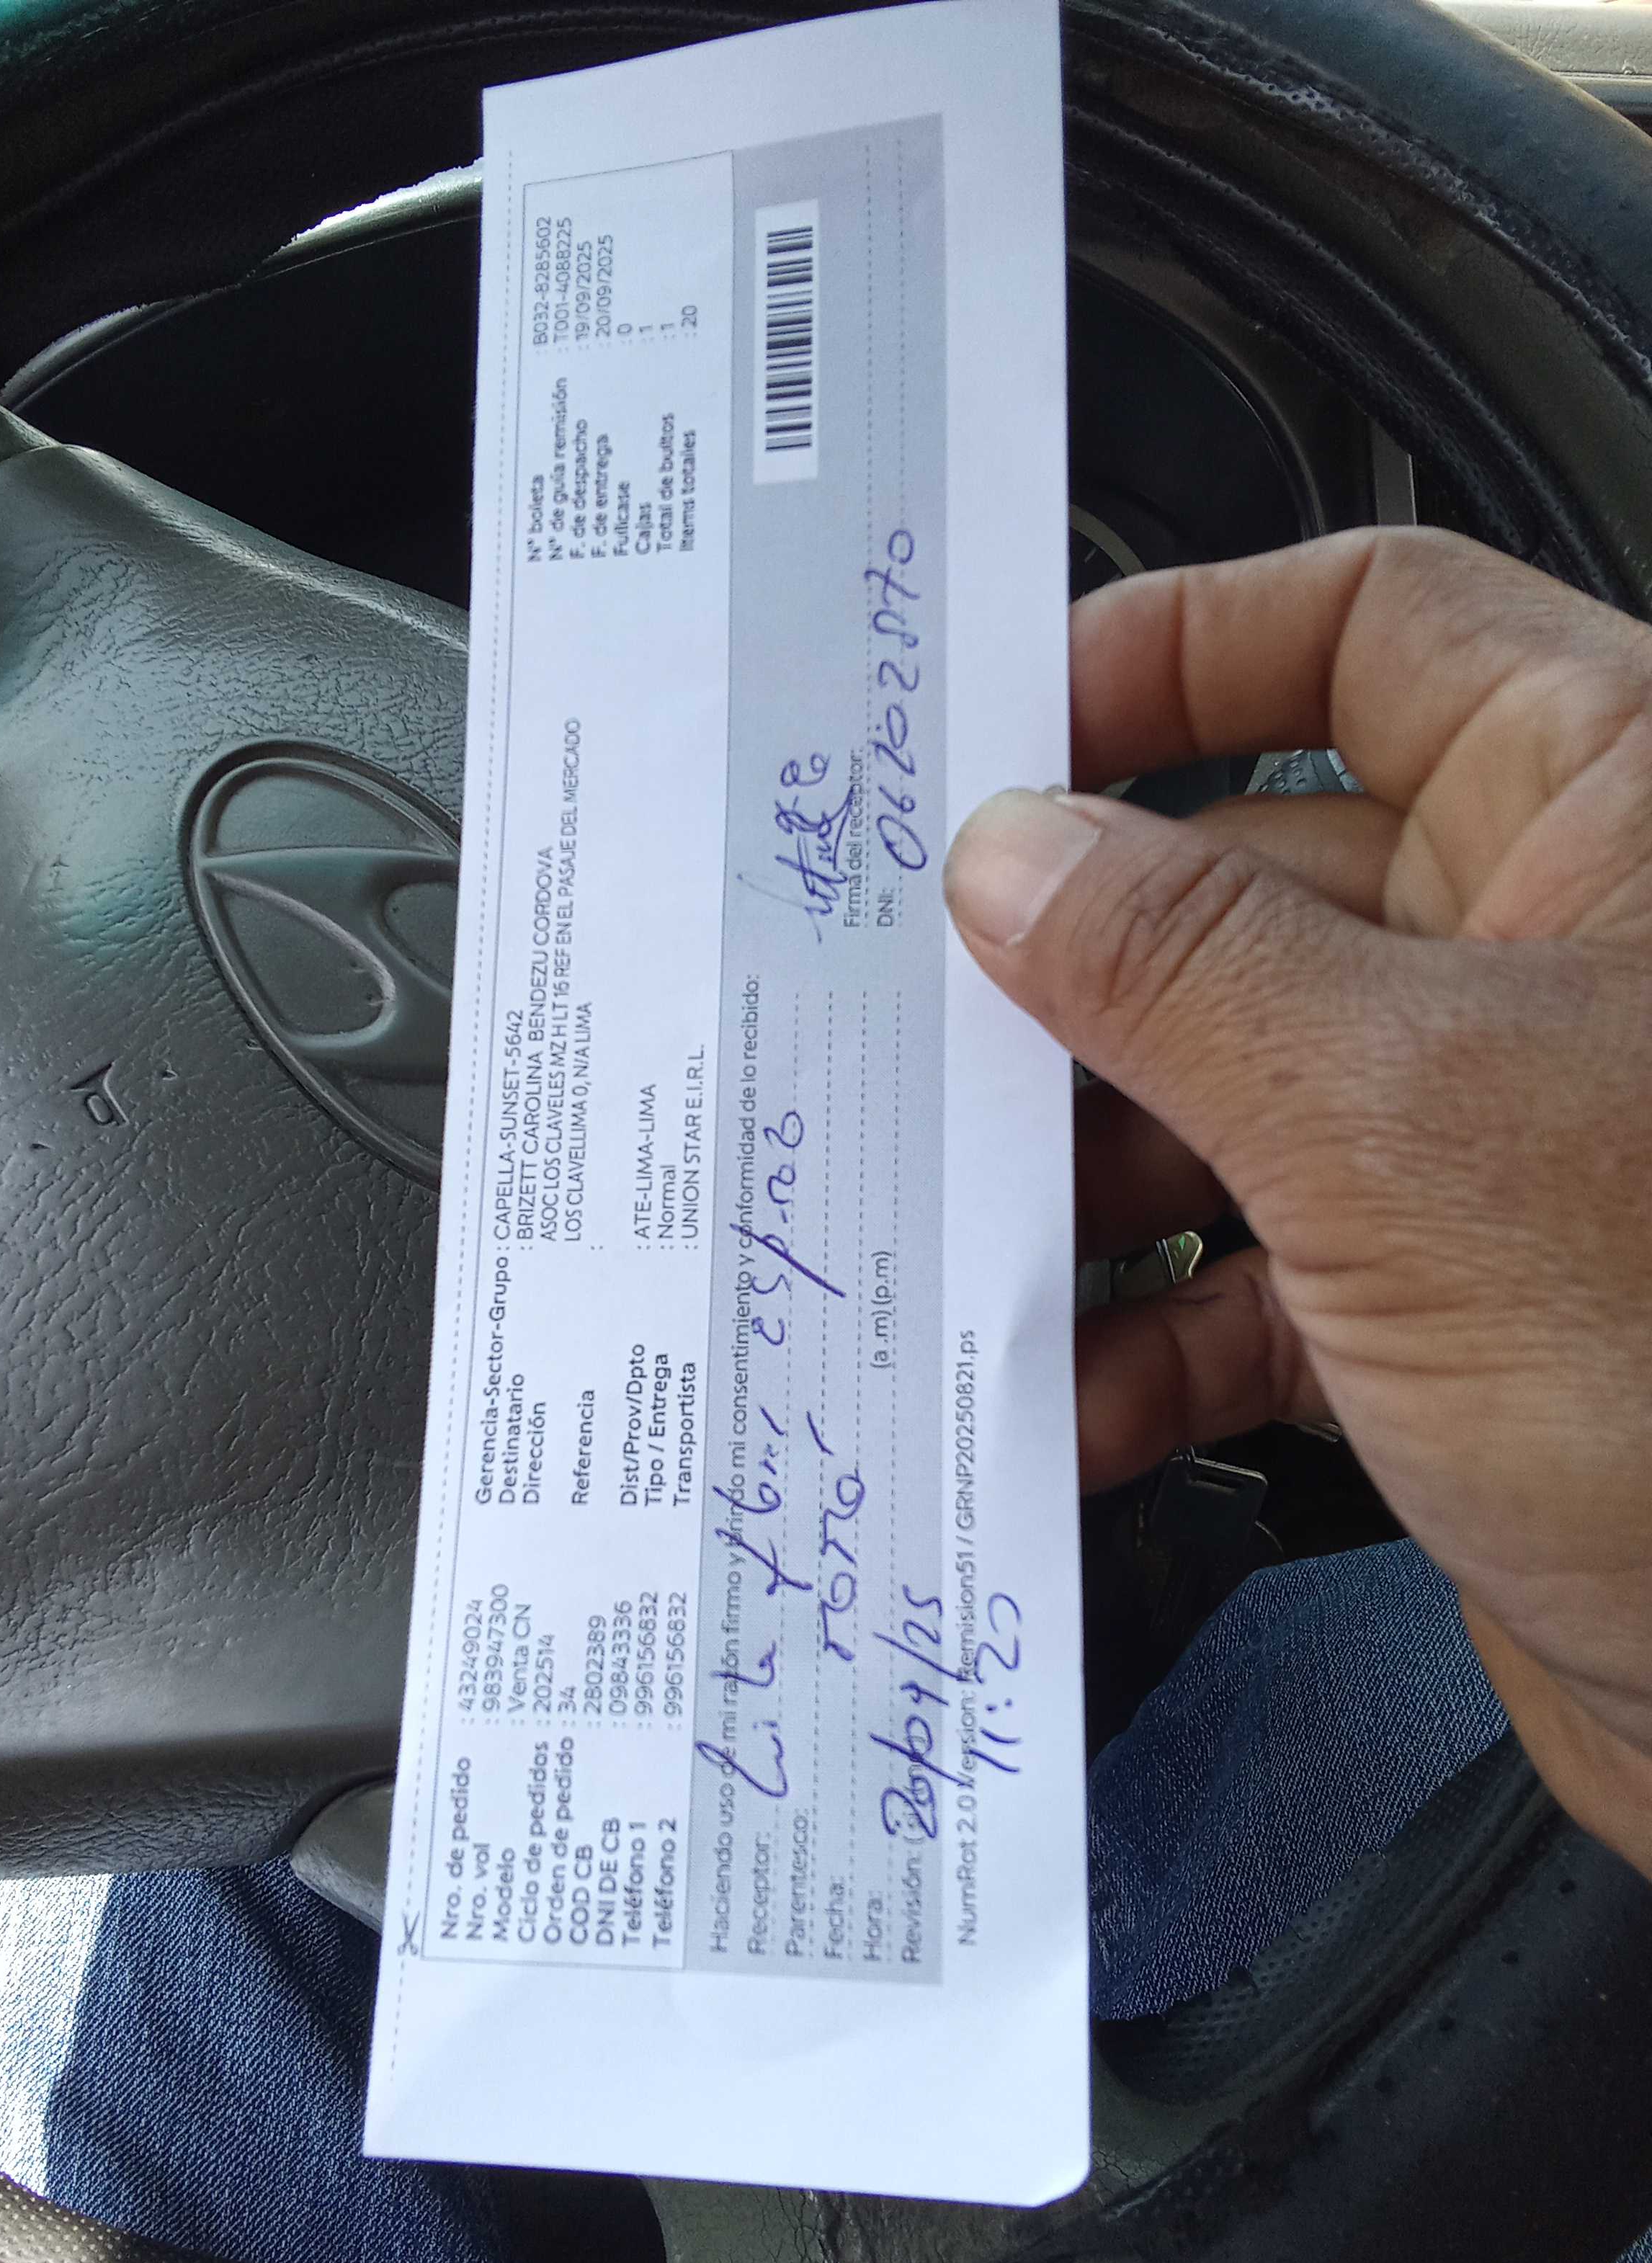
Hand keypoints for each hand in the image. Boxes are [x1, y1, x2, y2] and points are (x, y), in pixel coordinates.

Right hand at [944, 527, 1651, 1878]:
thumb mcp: (1405, 1123)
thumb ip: (1183, 965)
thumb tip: (1010, 853)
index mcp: (1616, 810)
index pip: (1367, 627)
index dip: (1173, 652)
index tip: (997, 736)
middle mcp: (1559, 950)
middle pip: (1256, 878)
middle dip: (1084, 965)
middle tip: (921, 1013)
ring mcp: (1498, 1134)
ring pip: (1237, 1086)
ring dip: (1097, 1173)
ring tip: (974, 1229)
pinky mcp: (1460, 1305)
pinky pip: (1265, 1273)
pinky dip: (1162, 1333)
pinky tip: (1078, 1395)